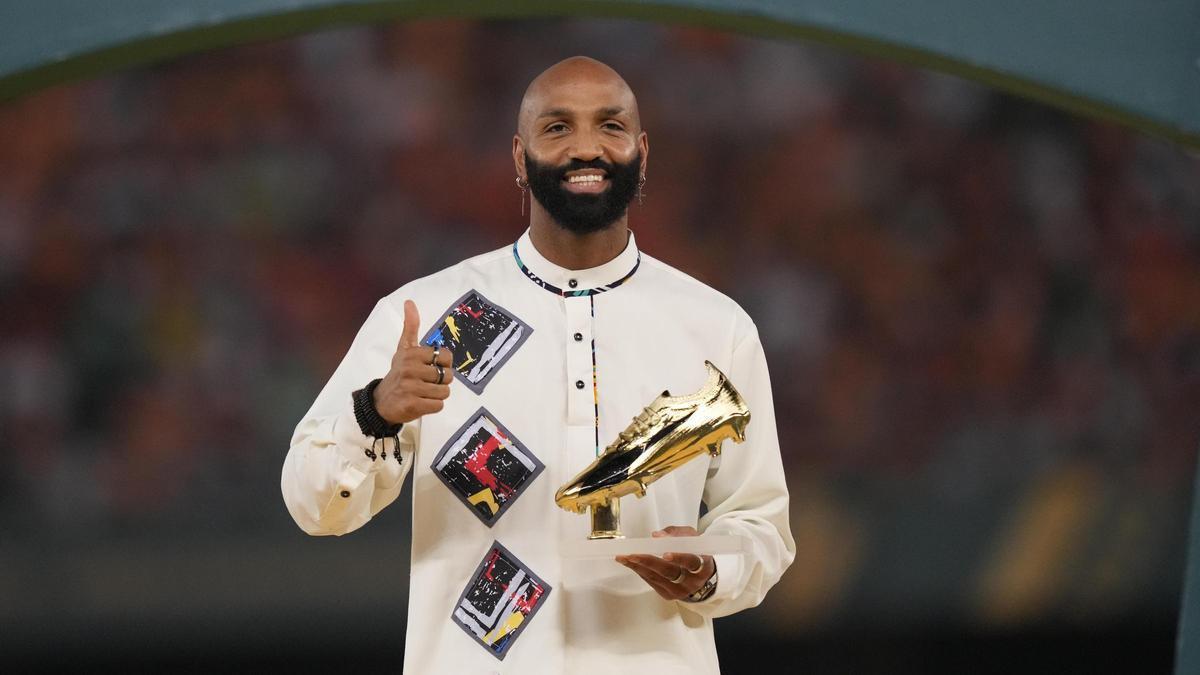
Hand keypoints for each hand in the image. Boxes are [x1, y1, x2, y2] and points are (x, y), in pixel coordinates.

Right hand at [372, 300, 453, 423]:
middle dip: (441, 381)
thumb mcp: (403, 349)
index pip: (446, 357)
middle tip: (426, 382)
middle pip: (447, 376)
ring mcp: (411, 388)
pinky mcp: (413, 405)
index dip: (443, 364)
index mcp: (412, 354)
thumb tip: (409, 302)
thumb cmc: (398, 373)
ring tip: (423, 393)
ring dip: (437, 395)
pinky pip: (438, 406)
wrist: (381, 402)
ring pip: (444, 392)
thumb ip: (410, 326)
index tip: (430, 367)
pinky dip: (433, 406)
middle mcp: (411, 369)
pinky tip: (421, 402)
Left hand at [615, 526, 715, 600]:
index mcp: (702, 565)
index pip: (691, 562)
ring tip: (624, 556)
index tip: (666, 553)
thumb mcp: (692, 538)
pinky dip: (640, 570)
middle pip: (670, 572)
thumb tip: (657, 536)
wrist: (701, 576)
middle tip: (633, 554)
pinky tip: (630, 563)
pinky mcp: (668, 595)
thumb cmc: (695, 553)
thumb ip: (676, 533)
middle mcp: (692, 581)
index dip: (679, 557)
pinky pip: (651, 582)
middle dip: (649, 561)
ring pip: (656, 578)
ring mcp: (679, 591)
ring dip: (638, 566)